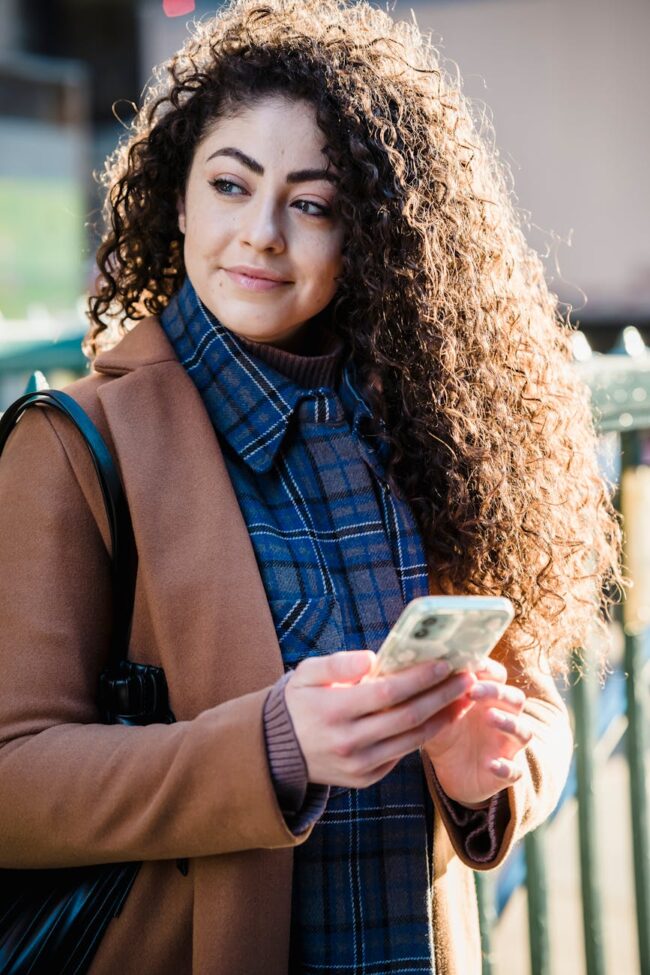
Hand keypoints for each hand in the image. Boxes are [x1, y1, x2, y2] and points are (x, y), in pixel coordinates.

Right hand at [284, 650, 474, 788]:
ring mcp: (358, 765)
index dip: (419, 678)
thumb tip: (373, 659)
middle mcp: (348, 742)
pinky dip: (423, 736)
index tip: (444, 663)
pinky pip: (400, 755)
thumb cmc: (299, 702)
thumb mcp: (306, 674)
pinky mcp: (364, 779)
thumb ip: (338, 664)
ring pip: (410, 740)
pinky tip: (440, 718)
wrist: (276, 750)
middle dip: (442, 696)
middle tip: (467, 678)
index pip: (387, 693)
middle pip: (407, 717)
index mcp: (333, 710)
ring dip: (443, 719)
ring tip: (464, 698)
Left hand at [422, 658, 532, 805]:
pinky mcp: (507, 772)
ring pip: (523, 731)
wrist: (450, 773)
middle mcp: (503, 718)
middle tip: (472, 690)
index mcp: (488, 699)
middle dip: (497, 692)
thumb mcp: (437, 714)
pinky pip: (515, 770)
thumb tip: (426, 670)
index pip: (498, 677)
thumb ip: (437, 696)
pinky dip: (506, 767)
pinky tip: (491, 764)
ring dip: (509, 723)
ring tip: (490, 717)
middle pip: (514, 699)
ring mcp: (508, 745)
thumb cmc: (446, 733)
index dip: (488, 669)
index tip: (470, 664)